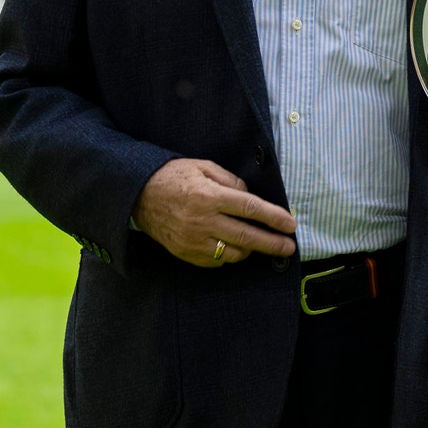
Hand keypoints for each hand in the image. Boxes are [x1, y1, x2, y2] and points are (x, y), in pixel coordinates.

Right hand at [133, 158, 297, 267]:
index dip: (274, 218)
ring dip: (250, 250)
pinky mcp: (185, 253)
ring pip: (233, 254)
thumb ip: (230, 181)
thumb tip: (251, 196)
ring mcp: (193, 240)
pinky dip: (228, 255)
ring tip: (258, 243)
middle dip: (272, 243)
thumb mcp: (203, 166)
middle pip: (247, 237)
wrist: (137, 194)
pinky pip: (216, 261)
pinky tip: (232, 246)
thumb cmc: (173, 176)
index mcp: (209, 196)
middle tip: (288, 247)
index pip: (251, 209)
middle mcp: (203, 221)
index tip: (290, 224)